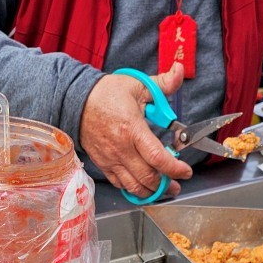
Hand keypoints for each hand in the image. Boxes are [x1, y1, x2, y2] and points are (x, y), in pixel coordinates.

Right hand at [79, 63, 191, 197]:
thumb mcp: (137, 85)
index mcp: (132, 129)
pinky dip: (134, 190)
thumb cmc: (107, 94)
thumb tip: (179, 70)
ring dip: (152, 191)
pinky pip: (120, 184)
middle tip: (177, 184)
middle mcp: (121, 148)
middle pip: (148, 177)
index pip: (157, 157)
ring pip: (134, 186)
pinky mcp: (103, 164)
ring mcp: (111, 159)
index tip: (185, 171)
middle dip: (167, 185)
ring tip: (164, 190)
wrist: (76, 102)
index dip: (175, 169)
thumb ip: (163, 82)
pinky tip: (144, 187)